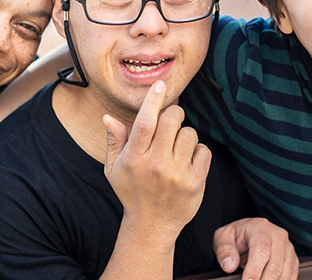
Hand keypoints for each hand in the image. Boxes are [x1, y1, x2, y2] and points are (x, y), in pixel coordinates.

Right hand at [103, 80, 211, 239]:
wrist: (152, 226)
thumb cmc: (132, 192)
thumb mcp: (114, 169)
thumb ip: (114, 141)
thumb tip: (107, 116)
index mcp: (135, 158)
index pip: (145, 121)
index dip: (153, 100)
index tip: (160, 85)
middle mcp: (156, 164)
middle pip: (172, 119)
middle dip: (173, 115)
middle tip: (169, 125)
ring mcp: (177, 173)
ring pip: (190, 133)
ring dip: (184, 136)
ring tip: (175, 150)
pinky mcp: (196, 182)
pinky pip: (204, 150)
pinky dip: (197, 152)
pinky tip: (187, 162)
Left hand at [214, 218, 297, 279]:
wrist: (248, 233)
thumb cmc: (237, 236)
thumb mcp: (223, 237)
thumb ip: (224, 250)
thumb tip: (229, 265)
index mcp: (260, 227)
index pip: (261, 250)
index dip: (254, 269)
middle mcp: (278, 236)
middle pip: (275, 265)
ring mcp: (287, 248)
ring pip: (284, 273)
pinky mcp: (292, 259)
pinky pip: (290, 276)